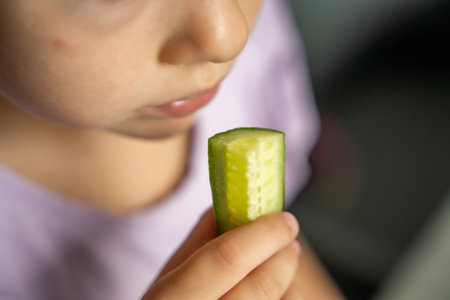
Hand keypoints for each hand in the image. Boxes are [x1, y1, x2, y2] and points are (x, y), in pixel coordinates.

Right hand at [142, 208, 300, 299]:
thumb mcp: (168, 280)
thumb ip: (196, 244)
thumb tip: (226, 207)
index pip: (226, 259)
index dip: (261, 235)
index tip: (284, 220)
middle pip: (260, 287)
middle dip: (283, 258)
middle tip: (289, 241)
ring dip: (286, 285)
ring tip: (277, 272)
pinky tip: (270, 295)